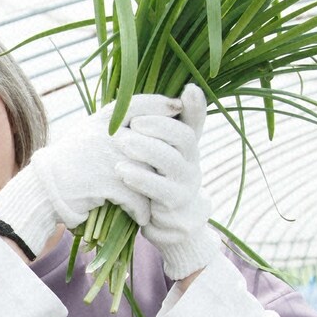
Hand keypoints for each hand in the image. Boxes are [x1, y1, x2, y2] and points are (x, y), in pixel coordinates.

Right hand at [0, 97, 169, 255]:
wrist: (44, 188)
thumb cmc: (65, 161)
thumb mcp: (86, 132)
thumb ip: (110, 123)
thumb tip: (139, 117)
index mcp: (102, 119)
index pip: (140, 103)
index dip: (161, 103)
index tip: (177, 107)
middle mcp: (109, 134)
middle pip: (153, 137)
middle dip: (166, 152)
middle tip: (173, 163)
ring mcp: (110, 157)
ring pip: (149, 170)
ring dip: (154, 186)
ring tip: (156, 196)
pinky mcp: (109, 182)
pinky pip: (137, 196)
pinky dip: (141, 210)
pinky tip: (142, 216)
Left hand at [115, 84, 217, 278]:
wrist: (170, 226)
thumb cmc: (158, 182)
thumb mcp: (160, 154)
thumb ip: (157, 129)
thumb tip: (162, 94)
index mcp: (187, 147)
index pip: (195, 122)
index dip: (195, 107)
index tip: (188, 89)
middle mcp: (191, 163)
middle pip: (184, 138)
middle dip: (159, 126)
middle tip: (133, 122)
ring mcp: (186, 186)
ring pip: (172, 162)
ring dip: (146, 149)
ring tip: (122, 142)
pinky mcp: (174, 207)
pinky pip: (160, 191)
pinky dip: (140, 178)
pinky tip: (121, 171)